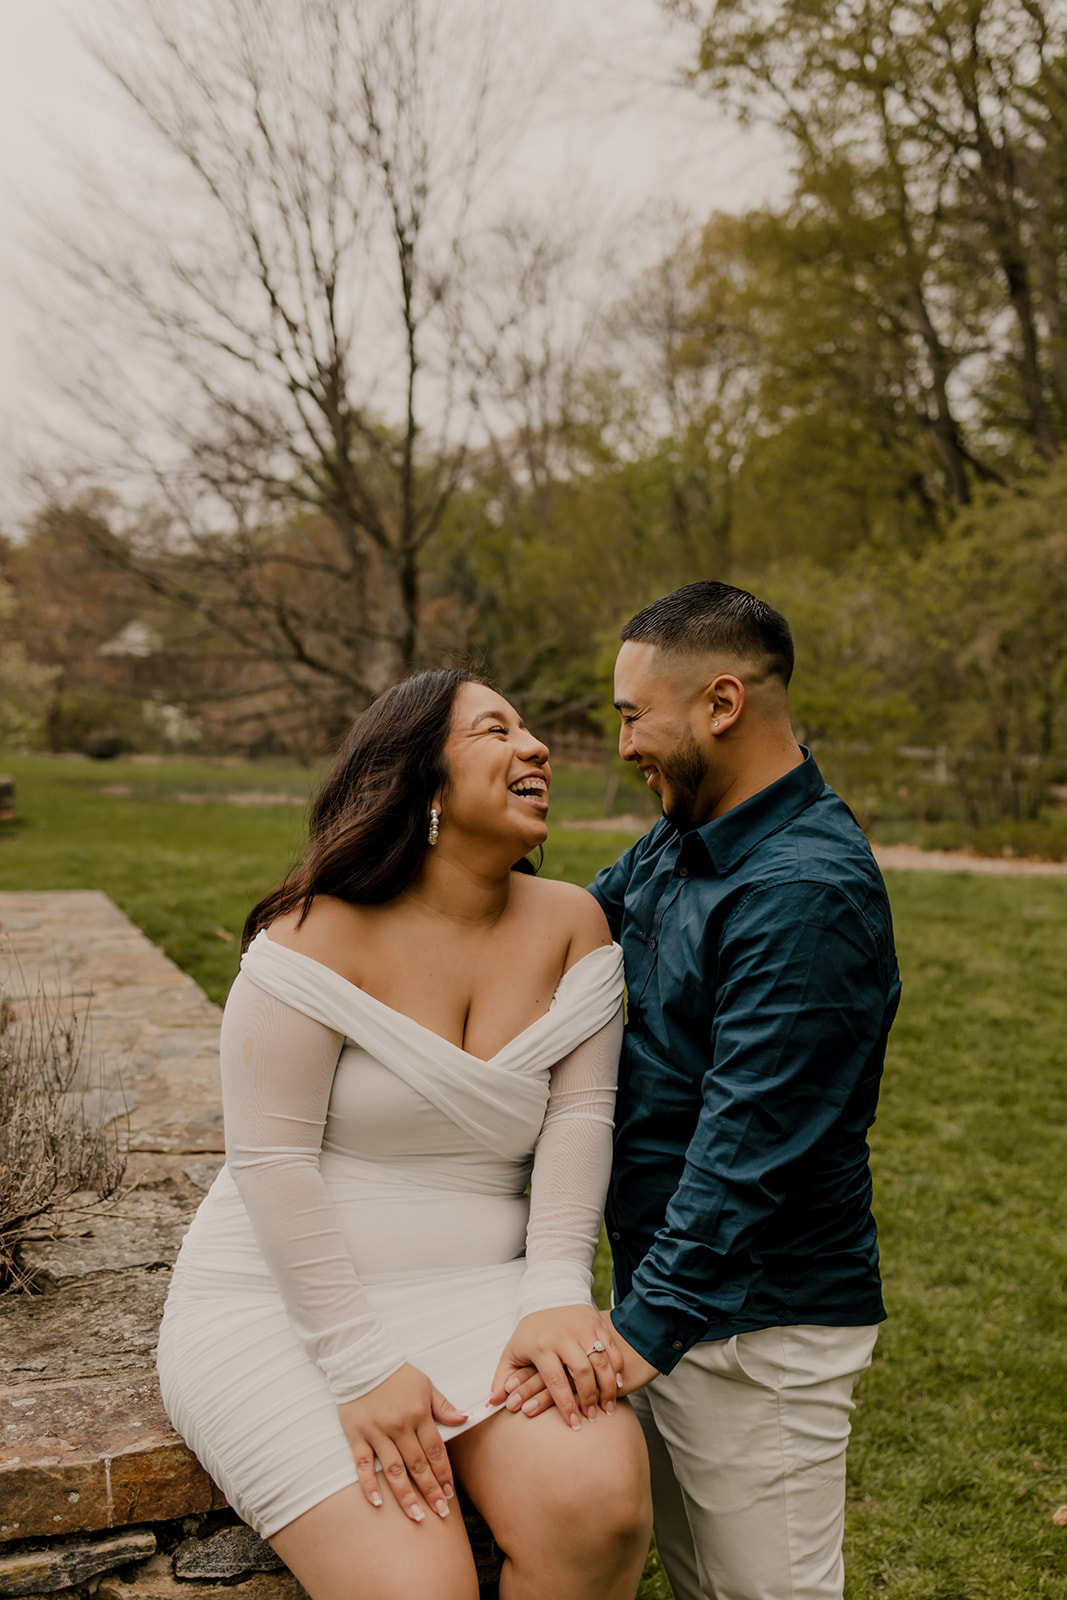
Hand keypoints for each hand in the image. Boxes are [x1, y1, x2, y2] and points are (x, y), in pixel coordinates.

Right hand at [337, 1363, 466, 1521]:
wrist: (361, 1360)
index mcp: (419, 1414)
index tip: (449, 1494)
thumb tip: (464, 1419)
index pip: (435, 1451)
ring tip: (417, 1516)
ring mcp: (377, 1432)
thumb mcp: (425, 1384)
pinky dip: (369, 1485)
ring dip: (406, 1495)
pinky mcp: (357, 1436)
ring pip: (394, 1470)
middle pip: (417, 1465)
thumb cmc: (396, 1374)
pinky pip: (363, 1464)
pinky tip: (378, 1503)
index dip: (443, 1474)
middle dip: (431, 1491)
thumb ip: (443, 1406)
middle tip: (440, 1512)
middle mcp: (399, 1426)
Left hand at [488, 1307, 623, 1428]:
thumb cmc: (530, 1332)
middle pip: (581, 1371)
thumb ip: (502, 1377)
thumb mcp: (513, 1351)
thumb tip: (492, 1402)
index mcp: (541, 1345)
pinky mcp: (595, 1322)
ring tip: (607, 1407)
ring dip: (607, 1387)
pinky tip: (618, 1385)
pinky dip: (617, 1367)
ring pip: (600, 1360)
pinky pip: (611, 1347)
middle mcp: (562, 1335)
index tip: (574, 1424)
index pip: (554, 1381)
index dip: (565, 1405)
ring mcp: (581, 1327)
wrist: (548, 1295)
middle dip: (589, 1398)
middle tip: (593, 1417)